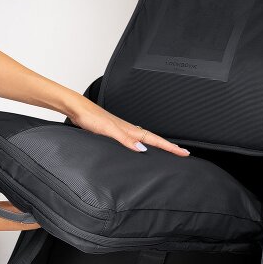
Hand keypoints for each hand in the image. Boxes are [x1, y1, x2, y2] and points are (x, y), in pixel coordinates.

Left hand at [67, 94, 189, 155]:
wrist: (78, 110)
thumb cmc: (91, 117)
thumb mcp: (109, 131)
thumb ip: (125, 140)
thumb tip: (142, 149)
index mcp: (131, 130)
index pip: (156, 140)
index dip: (170, 147)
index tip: (183, 152)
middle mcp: (130, 130)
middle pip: (154, 140)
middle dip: (169, 147)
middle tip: (182, 153)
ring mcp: (123, 131)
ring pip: (146, 140)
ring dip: (157, 146)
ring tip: (167, 151)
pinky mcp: (115, 133)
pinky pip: (135, 141)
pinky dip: (143, 145)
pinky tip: (140, 149)